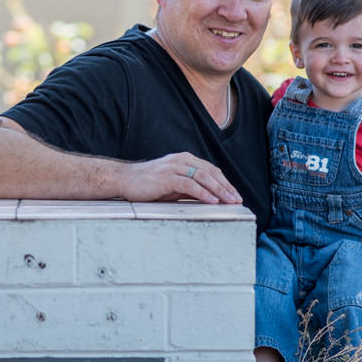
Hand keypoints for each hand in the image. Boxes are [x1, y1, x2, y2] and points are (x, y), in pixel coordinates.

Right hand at [115, 152, 241, 204]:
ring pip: (203, 177)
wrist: (124, 180)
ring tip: (229, 201)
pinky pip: (189, 185)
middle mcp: (181, 161)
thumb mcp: (173, 185)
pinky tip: (212, 201)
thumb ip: (190, 188)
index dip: (224, 182)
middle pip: (210, 173)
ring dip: (219, 190)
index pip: (211, 170)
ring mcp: (174, 167)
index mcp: (184, 160)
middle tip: (237, 199)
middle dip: (226, 187)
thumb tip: (209, 198)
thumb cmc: (147, 184)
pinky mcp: (166, 177)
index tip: (234, 194)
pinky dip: (203, 193)